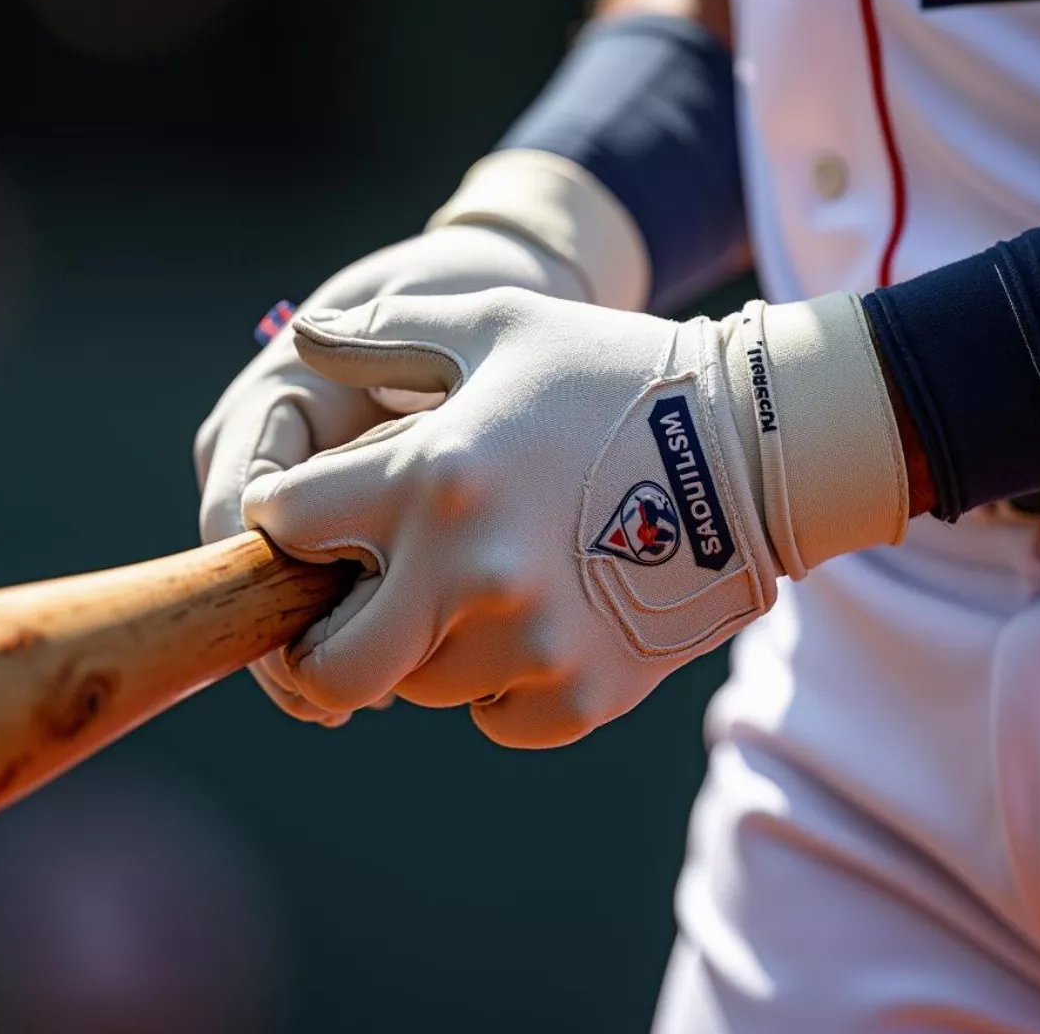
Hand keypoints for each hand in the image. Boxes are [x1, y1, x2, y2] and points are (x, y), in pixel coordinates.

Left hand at [194, 226, 585, 724]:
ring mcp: (531, 644)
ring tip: (472, 585)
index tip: (309, 520)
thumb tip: (300, 338)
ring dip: (425, 645)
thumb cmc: (616, 374)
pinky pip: (498, 715)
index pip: (285, 525)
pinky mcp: (585, 693)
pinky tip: (535, 618)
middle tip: (348, 609)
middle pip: (332, 669)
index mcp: (433, 478)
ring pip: (421, 688)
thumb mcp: (502, 325)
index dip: (283, 520)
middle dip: (320, 642)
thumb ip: (387, 333)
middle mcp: (469, 574)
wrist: (757, 448)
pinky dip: (499, 679)